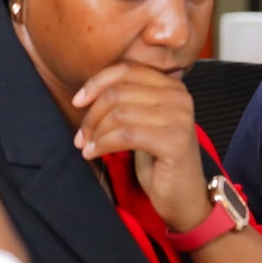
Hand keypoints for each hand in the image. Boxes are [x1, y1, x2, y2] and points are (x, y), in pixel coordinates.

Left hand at [72, 63, 210, 232]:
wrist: (184, 193)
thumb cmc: (159, 158)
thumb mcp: (143, 121)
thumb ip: (128, 99)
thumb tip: (89, 90)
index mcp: (173, 86)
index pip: (127, 69)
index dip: (96, 83)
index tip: (77, 102)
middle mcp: (180, 97)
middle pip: (119, 91)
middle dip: (92, 114)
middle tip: (82, 136)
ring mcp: (180, 118)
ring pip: (120, 113)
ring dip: (95, 132)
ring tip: (88, 147)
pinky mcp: (175, 141)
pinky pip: (126, 135)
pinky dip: (103, 144)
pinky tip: (96, 153)